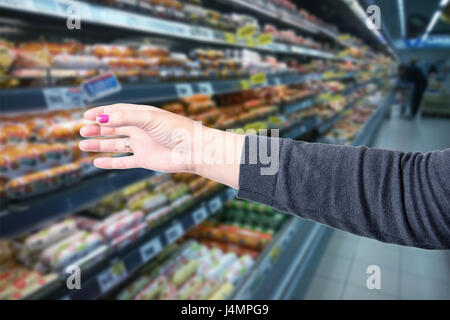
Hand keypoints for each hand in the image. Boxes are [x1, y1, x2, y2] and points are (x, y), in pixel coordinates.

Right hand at [79, 104, 196, 172]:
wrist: (193, 150)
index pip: (117, 111)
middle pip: (114, 127)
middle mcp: (141, 129)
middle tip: (81, 130)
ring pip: (116, 144)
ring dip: (99, 144)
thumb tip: (101, 118)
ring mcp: (142, 145)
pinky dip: (111, 162)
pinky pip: (124, 161)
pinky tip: (97, 162)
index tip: (86, 115)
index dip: (101, 112)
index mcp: (142, 115)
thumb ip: (125, 118)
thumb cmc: (176, 129)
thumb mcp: (148, 119)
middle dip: (97, 128)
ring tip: (82, 145)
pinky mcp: (145, 160)